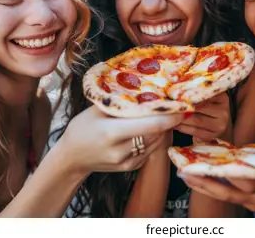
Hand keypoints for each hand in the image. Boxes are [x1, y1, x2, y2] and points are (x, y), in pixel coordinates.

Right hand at [60, 106, 183, 174]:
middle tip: (176, 106)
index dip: (170, 117)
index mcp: (111, 132)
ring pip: (155, 142)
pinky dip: (152, 139)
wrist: (71, 158)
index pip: (150, 125)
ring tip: (161, 115)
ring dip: (161, 129)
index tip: (183, 107)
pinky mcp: (129, 168)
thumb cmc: (81, 128)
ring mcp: (125, 162)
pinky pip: (149, 151)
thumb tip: (144, 87)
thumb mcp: (96, 110)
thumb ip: (119, 101)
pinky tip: (146, 130)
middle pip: (156, 134)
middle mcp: (120, 150)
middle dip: (168, 120)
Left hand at [174, 92, 231, 142]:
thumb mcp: (205, 96)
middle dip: (183, 106)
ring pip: (197, 120)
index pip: (205, 94)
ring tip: (171, 114)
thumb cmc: (205, 106)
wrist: (214, 124)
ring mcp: (220, 125)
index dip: (190, 94)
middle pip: (200, 108)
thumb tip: (177, 85)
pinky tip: (175, 125)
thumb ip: (195, 91)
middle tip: (170, 104)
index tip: (177, 94)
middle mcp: (224, 111)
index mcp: (222, 97)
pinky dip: (183, 128)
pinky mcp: (213, 136)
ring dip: (181, 118)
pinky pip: (195, 132)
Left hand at [179, 158, 254, 216]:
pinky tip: (192, 178)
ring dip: (201, 185)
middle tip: (188, 169)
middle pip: (230, 191)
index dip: (237, 174)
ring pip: (222, 195)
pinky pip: (223, 195)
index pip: (253, 181)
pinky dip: (207, 187)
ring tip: (183, 172)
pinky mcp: (243, 203)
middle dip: (208, 181)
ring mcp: (249, 202)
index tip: (222, 164)